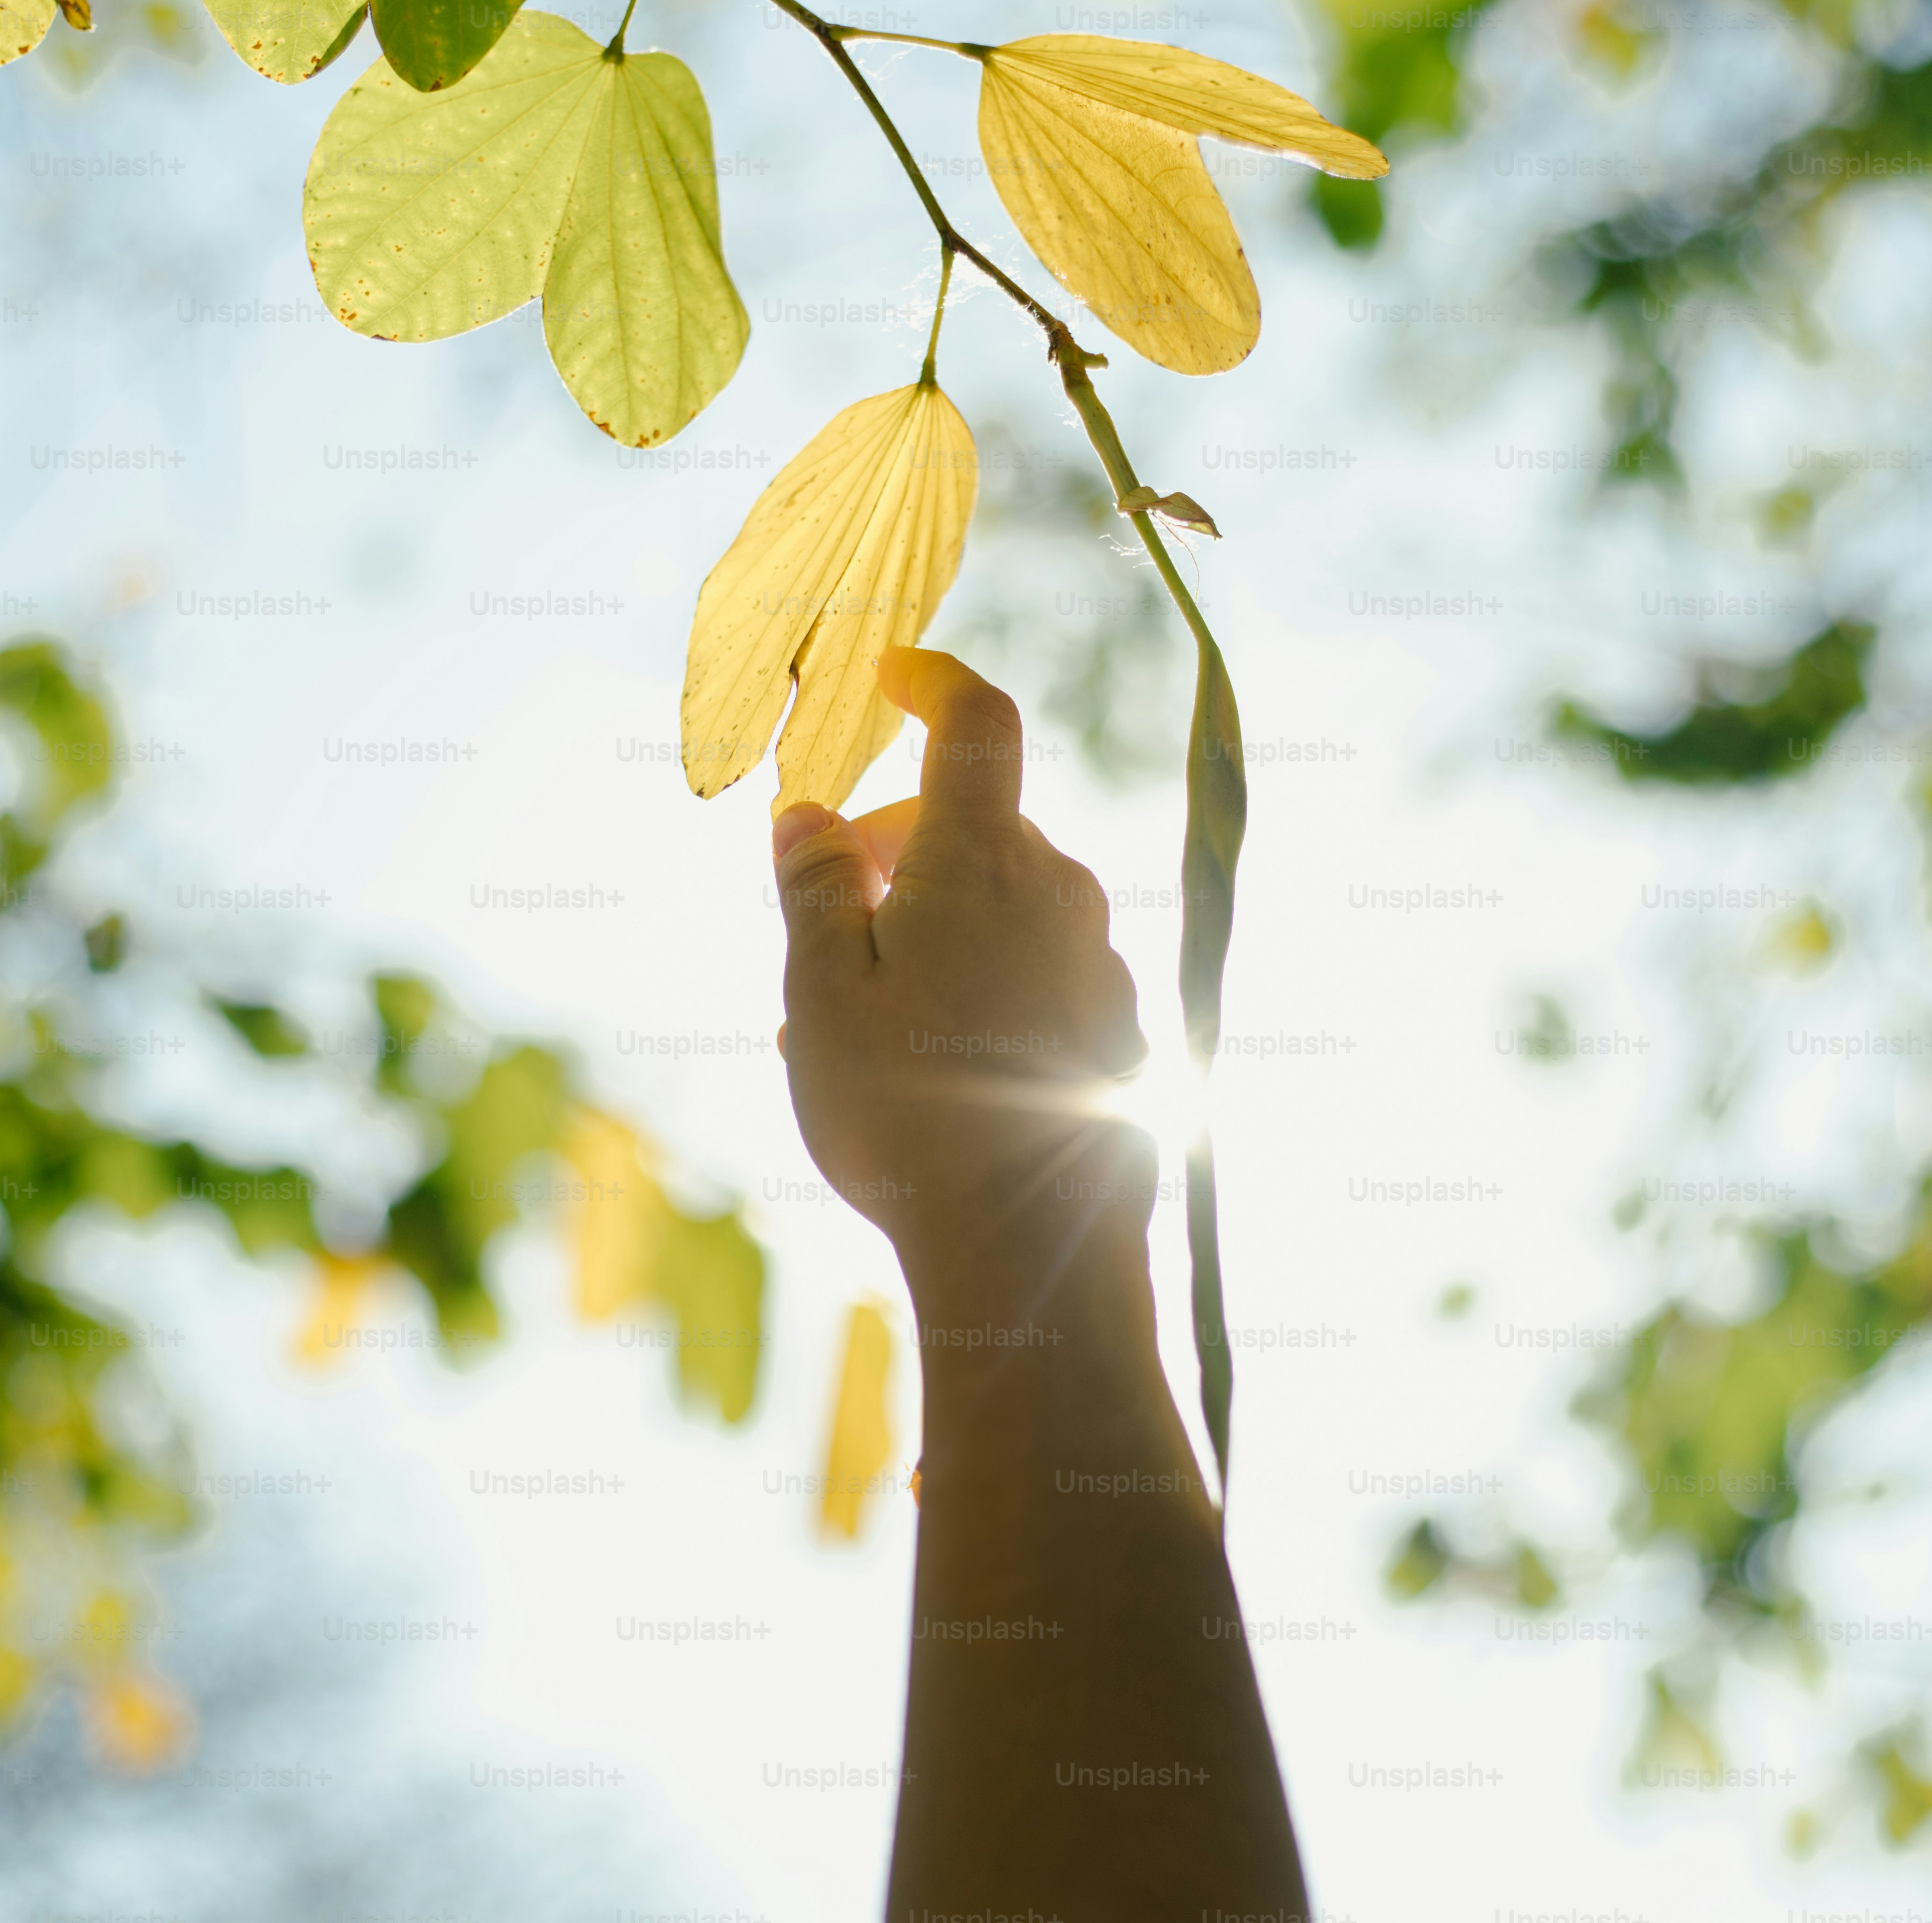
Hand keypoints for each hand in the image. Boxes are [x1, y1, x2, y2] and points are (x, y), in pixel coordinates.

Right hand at [769, 648, 1154, 1335]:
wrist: (1029, 1254)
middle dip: (896, 853)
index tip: (895, 677)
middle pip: (977, 829)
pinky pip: (1041, 979)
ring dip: (935, 935)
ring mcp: (1100, 968)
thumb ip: (815, 889)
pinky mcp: (1121, 1036)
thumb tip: (810, 815)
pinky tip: (932, 1075)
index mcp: (983, 862)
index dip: (935, 682)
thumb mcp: (820, 994)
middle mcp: (1060, 897)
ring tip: (859, 1029)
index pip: (977, 723)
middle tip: (824, 928)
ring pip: (1005, 913)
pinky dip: (984, 992)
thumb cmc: (905, 1114)